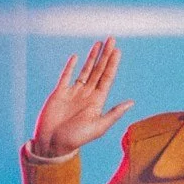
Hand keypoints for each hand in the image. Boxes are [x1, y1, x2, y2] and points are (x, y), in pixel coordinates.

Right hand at [30, 38, 132, 159]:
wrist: (52, 144)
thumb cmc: (75, 139)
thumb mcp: (98, 127)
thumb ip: (114, 114)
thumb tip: (131, 102)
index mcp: (97, 102)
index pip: (107, 78)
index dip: (112, 64)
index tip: (117, 51)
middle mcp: (87, 95)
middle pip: (98, 70)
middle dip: (105, 55)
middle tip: (112, 39)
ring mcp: (73, 93)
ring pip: (85, 71)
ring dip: (92, 57)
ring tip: (99, 44)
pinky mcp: (59, 93)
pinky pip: (66, 76)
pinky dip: (71, 67)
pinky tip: (77, 57)